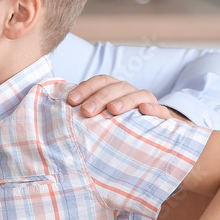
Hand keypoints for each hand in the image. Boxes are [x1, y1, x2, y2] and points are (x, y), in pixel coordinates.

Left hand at [67, 75, 185, 120]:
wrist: (154, 137)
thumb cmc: (118, 127)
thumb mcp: (101, 120)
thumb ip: (86, 114)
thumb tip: (56, 116)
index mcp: (114, 91)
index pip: (100, 81)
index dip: (85, 88)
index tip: (71, 101)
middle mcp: (130, 93)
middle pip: (116, 87)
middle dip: (100, 97)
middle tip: (87, 111)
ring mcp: (148, 103)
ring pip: (138, 94)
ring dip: (124, 100)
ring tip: (112, 110)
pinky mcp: (163, 117)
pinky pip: (161, 110)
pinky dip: (154, 108)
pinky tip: (144, 110)